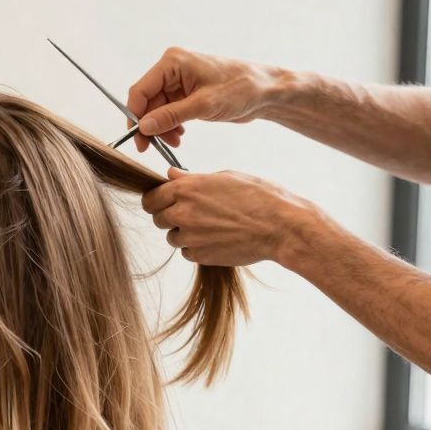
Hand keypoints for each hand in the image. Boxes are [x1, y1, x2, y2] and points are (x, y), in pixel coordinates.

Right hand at [126, 48, 282, 151]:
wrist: (266, 91)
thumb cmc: (241, 88)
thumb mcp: (203, 105)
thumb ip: (170, 116)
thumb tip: (143, 127)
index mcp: (173, 62)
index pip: (141, 90)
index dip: (136, 116)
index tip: (138, 139)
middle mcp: (172, 69)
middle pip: (147, 101)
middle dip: (150, 125)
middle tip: (152, 147)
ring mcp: (179, 81)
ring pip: (157, 109)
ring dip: (161, 128)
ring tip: (174, 142)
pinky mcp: (187, 93)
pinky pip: (168, 111)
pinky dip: (171, 125)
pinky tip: (180, 135)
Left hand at [141, 167, 323, 266]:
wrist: (280, 226)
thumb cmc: (258, 196)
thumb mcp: (225, 177)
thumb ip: (192, 179)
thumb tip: (169, 174)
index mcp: (186, 189)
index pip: (150, 199)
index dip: (156, 201)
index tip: (163, 202)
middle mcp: (182, 212)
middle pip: (158, 219)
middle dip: (170, 216)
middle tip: (192, 214)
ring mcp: (189, 236)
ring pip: (172, 237)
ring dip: (184, 233)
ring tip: (211, 226)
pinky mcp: (199, 255)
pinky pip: (187, 252)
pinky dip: (196, 248)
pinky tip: (217, 239)